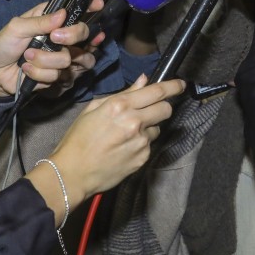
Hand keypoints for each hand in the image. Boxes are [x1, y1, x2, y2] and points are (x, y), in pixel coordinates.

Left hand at [0, 0, 100, 96]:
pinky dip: (39, 73)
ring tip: (28, 58)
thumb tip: (63, 14)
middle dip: (71, 36)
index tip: (98, 5)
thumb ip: (39, 21)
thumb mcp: (16, 27)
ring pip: (70, 59)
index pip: (76, 11)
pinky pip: (58, 76)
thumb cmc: (3, 45)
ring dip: (46, 60)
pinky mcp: (58, 76)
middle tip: (54, 38)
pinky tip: (27, 70)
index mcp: (52, 20)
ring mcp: (62, 57)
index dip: (90, 6)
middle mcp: (62, 38)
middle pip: (84, 34)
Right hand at [46, 75, 184, 206]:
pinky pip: (149, 145)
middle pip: (166, 109)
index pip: (157, 91)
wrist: (73, 173)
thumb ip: (123, 94)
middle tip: (151, 110)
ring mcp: (141, 142)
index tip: (181, 84)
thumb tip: (143, 81)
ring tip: (127, 135)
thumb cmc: (78, 139)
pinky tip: (124, 148)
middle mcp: (134, 122)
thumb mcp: (93, 109)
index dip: (173, 86)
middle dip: (163, 106)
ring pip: (157, 128)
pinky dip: (141, 144)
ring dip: (148, 128)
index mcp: (120, 106)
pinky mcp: (143, 158)